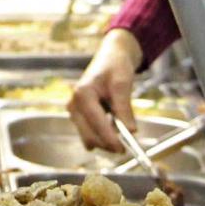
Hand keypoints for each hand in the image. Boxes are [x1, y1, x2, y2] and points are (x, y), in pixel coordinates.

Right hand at [67, 30, 142, 152]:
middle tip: (126, 146)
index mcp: (82, 94)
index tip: (122, 148)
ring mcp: (74, 111)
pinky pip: (90, 133)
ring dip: (105, 139)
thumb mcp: (122, 84)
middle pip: (89, 135)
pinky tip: (113, 125)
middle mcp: (74, 104)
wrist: (110, 57)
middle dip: (107, 143)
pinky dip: (102, 134)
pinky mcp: (78, 116)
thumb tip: (130, 131)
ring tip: (121, 128)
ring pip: (89, 137)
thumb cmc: (115, 66)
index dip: (110, 138)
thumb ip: (124, 108)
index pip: (96, 123)